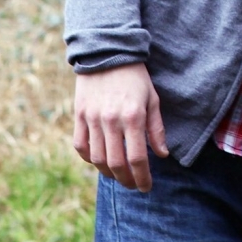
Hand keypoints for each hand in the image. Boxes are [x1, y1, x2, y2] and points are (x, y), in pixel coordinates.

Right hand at [73, 62, 167, 191]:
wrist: (108, 54)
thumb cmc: (136, 77)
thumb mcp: (152, 99)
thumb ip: (157, 129)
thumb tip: (162, 155)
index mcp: (133, 116)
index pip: (137, 157)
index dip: (142, 177)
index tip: (147, 187)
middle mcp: (110, 120)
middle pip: (116, 163)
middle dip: (127, 180)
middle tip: (134, 185)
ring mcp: (92, 119)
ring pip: (97, 159)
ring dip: (109, 173)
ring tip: (120, 176)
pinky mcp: (79, 116)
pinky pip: (81, 146)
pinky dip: (90, 158)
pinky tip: (100, 161)